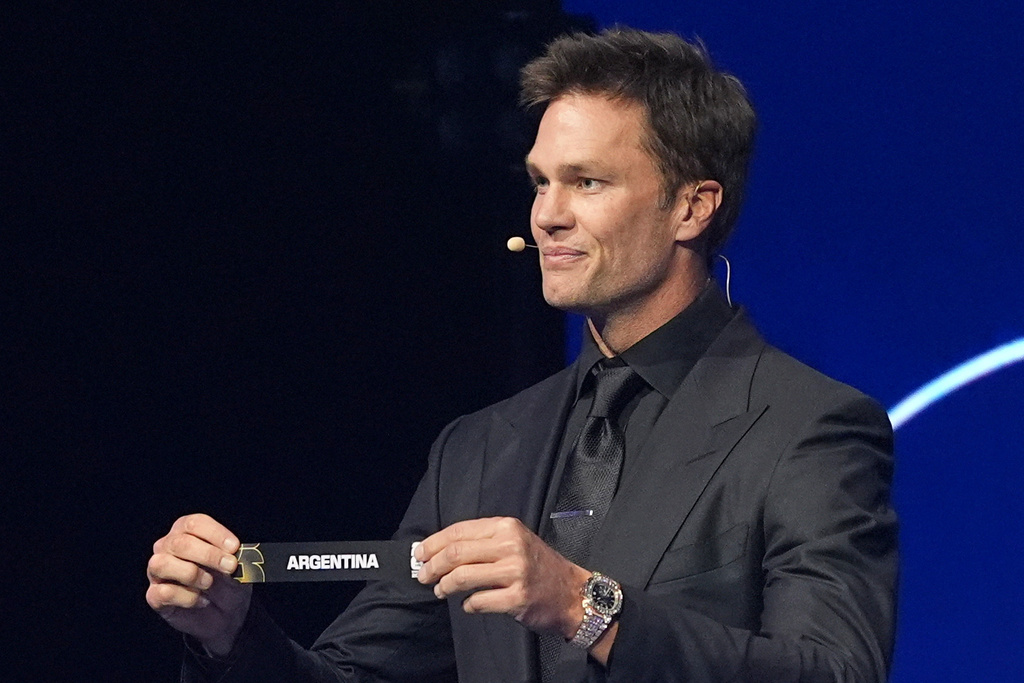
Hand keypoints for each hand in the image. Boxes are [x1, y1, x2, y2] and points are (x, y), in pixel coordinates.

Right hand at [146, 514, 251, 655]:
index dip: (216, 534)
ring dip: (191, 573)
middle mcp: (168, 546)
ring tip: (209, 583)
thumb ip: (234, 558)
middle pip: (180, 543)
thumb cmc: (228, 581)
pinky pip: (163, 592)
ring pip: (162, 563)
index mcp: (187, 531)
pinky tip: (201, 601)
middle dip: (209, 555)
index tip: (234, 547)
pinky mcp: (154, 595)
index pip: (194, 523)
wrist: (225, 614)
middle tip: (230, 566)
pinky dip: (187, 597)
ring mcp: (157, 571)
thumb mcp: (238, 567)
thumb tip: (232, 555)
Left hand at [414, 517, 590, 637]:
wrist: (572, 593)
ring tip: (441, 591)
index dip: (434, 543)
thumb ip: (483, 542)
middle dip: (432, 566)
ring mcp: (515, 572)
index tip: (419, 554)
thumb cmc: (539, 566)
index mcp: (506, 527)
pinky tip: (468, 604)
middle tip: (423, 576)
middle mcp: (511, 545)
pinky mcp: (517, 598)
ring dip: (444, 586)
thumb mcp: (515, 541)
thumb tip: (440, 550)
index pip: (459, 531)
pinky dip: (467, 605)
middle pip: (456, 553)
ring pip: (462, 576)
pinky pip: (478, 601)